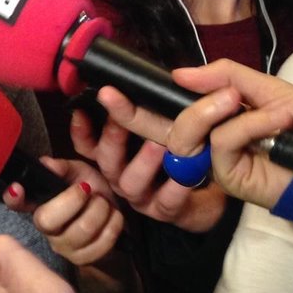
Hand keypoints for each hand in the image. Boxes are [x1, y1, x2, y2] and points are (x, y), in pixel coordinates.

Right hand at [3, 158, 124, 264]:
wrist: (114, 214)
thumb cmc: (92, 191)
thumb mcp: (79, 172)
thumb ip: (63, 168)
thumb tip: (46, 163)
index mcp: (38, 203)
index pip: (15, 203)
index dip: (13, 198)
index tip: (17, 188)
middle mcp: (45, 227)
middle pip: (48, 220)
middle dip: (74, 200)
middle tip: (88, 189)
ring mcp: (62, 246)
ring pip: (81, 230)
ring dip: (100, 210)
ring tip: (103, 203)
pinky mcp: (82, 259)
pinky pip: (100, 244)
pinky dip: (113, 224)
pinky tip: (113, 216)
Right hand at [74, 99, 227, 232]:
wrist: (212, 188)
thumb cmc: (182, 147)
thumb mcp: (162, 123)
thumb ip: (146, 108)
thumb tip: (130, 81)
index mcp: (116, 154)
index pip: (87, 144)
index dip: (81, 130)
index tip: (83, 109)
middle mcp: (121, 175)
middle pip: (105, 159)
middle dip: (112, 136)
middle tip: (121, 116)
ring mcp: (141, 196)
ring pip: (131, 181)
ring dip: (144, 161)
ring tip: (160, 143)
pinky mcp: (165, 211)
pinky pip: (167, 200)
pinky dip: (177, 185)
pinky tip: (190, 171)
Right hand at [164, 59, 292, 209]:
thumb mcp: (265, 87)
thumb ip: (224, 75)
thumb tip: (178, 74)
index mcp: (215, 118)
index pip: (170, 111)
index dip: (150, 104)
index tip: (137, 88)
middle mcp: (209, 140)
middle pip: (166, 127)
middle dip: (160, 111)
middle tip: (190, 94)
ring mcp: (217, 161)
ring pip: (185, 137)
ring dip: (208, 111)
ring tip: (237, 99)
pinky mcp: (229, 177)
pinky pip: (220, 144)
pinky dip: (245, 126)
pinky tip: (274, 121)